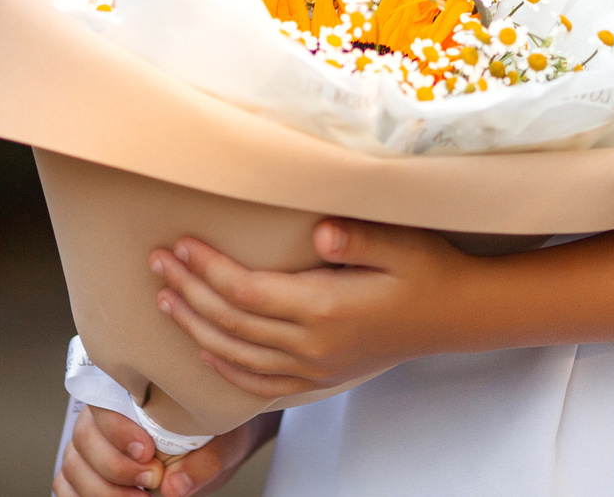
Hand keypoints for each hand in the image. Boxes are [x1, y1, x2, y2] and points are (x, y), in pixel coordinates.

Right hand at [55, 404, 270, 496]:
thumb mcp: (222, 446)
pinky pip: (65, 485)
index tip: (148, 453)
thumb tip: (172, 488)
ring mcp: (89, 445)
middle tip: (151, 481)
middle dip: (115, 467)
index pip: (105, 404)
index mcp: (131, 393)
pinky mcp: (85, 471)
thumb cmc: (213, 437)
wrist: (211, 449)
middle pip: (83, 438)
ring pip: (72, 466)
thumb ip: (202, 464)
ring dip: (101, 490)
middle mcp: (102, 416)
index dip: (119, 431)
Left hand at [151, 220, 471, 396]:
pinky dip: (225, 365)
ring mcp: (315, 367)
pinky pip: (260, 381)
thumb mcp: (402, 243)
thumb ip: (358, 238)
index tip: (181, 243)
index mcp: (326, 309)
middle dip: (188, 291)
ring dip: (195, 326)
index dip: (208, 269)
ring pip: (237, 353)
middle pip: (232, 322)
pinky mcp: (320, 378)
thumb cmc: (428, 271)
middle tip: (156, 263)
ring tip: (165, 299)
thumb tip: (319, 232)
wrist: (456, 316)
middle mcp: (313, 345)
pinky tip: (204, 347)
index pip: (247, 291)